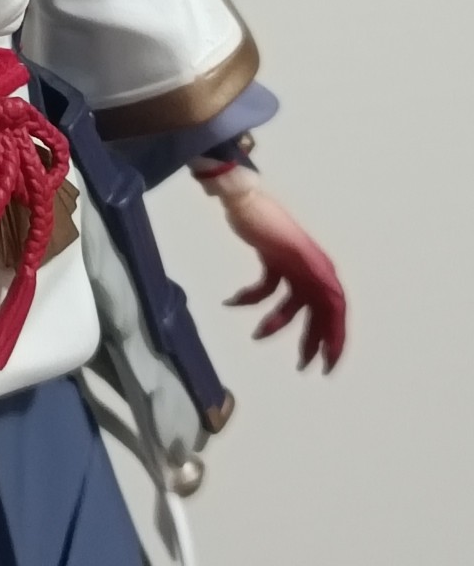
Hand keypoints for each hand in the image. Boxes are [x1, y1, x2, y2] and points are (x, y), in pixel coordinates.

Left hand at [220, 184, 346, 372]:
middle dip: (312, 340)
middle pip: (316, 313)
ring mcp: (291, 266)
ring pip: (291, 304)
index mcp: (319, 269)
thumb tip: (335, 299)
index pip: (334, 311)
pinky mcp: (272, 261)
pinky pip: (267, 289)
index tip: (328, 363)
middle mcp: (310, 269)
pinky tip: (230, 300)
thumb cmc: (267, 220)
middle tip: (303, 367)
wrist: (241, 198)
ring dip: (276, 321)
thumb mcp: (291, 249)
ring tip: (257, 335)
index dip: (335, 338)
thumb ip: (314, 273)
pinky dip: (251, 297)